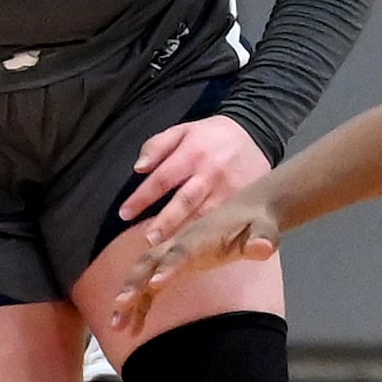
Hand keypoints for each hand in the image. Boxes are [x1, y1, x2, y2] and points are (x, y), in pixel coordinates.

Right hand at [110, 191, 281, 331]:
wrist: (248, 211)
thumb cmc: (257, 224)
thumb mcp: (265, 230)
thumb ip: (263, 239)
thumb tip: (264, 247)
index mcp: (202, 236)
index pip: (183, 251)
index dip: (169, 266)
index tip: (156, 285)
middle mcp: (181, 243)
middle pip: (151, 262)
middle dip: (134, 283)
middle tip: (120, 307)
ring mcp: (174, 254)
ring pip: (143, 274)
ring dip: (129, 298)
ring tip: (118, 326)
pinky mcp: (173, 265)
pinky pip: (150, 285)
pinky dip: (140, 304)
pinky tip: (133, 328)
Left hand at [119, 113, 272, 244]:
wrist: (256, 133)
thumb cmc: (211, 135)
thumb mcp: (183, 130)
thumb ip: (157, 146)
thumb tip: (138, 168)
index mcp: (192, 153)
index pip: (162, 178)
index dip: (142, 197)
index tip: (124, 214)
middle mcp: (210, 173)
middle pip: (185, 201)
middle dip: (166, 222)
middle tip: (148, 241)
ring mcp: (229, 189)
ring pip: (205, 215)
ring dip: (186, 234)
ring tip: (168, 252)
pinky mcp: (243, 199)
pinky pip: (223, 220)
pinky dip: (208, 234)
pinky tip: (195, 248)